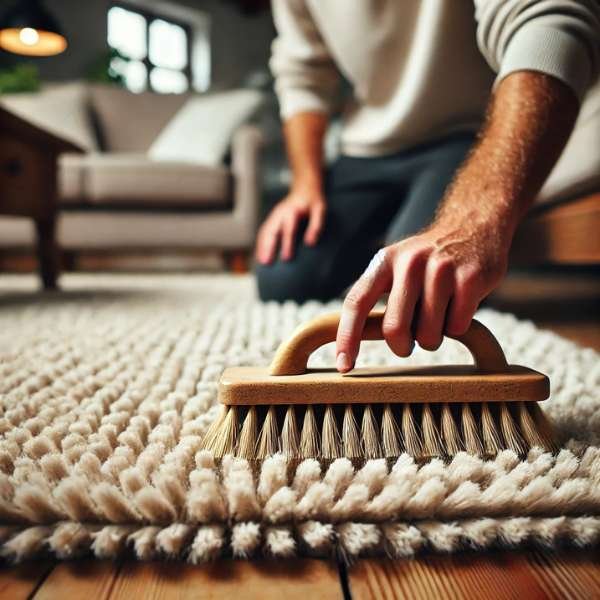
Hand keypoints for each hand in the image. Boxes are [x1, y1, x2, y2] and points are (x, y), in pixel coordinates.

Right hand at [255, 185, 325, 263]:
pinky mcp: (272, 219)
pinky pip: (264, 231)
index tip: (286, 259)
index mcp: (291, 211)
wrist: (304, 188)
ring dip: (261, 246)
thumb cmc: (313, 201)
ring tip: (261, 261)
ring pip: (264, 231)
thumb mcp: (320, 210)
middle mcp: (280, 213)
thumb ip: (316, 226)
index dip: (286, 244)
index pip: (287, 230)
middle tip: (266, 262)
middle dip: (267, 247)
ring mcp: (274, 216)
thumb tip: (310, 243)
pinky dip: (261, 243)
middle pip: (270, 231)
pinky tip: (261, 253)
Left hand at [335, 217, 510, 371]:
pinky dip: (457, 327)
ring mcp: (442, 269)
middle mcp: (410, 262)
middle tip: (408, 343)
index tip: (343, 366)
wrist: (473, 225)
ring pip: (429, 335)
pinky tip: (459, 305)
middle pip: (395, 329)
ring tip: (438, 316)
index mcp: (384, 262)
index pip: (356, 302)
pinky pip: (458, 328)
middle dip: (401, 347)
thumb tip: (351, 342)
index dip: (347, 337)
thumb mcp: (395, 265)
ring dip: (432, 338)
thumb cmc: (427, 260)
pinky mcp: (471, 278)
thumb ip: (375, 296)